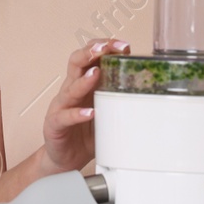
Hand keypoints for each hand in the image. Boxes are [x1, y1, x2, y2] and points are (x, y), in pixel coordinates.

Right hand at [40, 40, 127, 174]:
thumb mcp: (106, 111)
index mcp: (83, 84)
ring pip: (70, 88)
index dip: (103, 47)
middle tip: (104, 48)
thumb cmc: (86, 133)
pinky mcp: (55, 124)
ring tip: (96, 74)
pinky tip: (90, 113)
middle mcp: (70, 91)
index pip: (89, 57)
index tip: (122, 45)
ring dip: (84, 80)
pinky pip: (65, 117)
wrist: (65, 158)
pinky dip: (78, 114)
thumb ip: (119, 97)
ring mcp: (61, 107)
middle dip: (90, 52)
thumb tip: (149, 88)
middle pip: (75, 63)